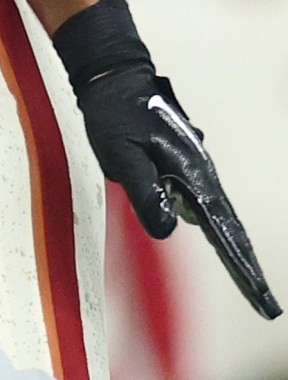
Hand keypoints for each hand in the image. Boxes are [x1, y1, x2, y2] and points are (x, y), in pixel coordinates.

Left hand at [56, 0, 279, 318]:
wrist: (115, 78)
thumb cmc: (115, 116)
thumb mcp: (121, 156)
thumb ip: (145, 192)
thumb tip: (168, 229)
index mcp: (193, 175)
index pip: (223, 232)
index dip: (241, 267)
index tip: (260, 297)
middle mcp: (203, 174)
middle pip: (231, 229)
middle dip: (247, 267)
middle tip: (265, 302)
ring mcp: (197, 169)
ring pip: (220, 217)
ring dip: (234, 249)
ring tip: (249, 282)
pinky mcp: (186, 165)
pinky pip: (206, 203)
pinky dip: (218, 227)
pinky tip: (222, 242)